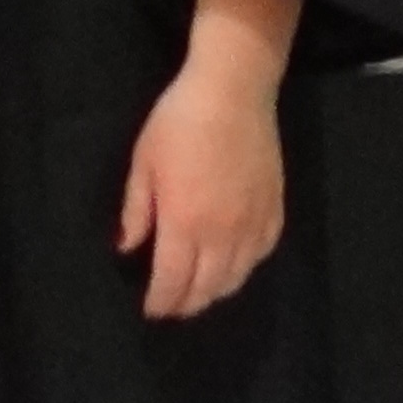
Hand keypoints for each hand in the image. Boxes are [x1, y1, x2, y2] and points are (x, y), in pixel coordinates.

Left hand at [117, 54, 286, 319]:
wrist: (233, 91)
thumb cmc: (179, 122)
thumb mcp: (144, 162)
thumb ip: (136, 210)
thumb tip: (127, 247)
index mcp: (184, 223)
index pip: (173, 280)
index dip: (161, 302)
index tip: (151, 311)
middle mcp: (222, 233)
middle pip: (206, 287)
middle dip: (187, 304)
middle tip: (173, 307)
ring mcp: (252, 223)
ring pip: (237, 277)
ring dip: (216, 292)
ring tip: (200, 292)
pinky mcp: (274, 209)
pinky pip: (262, 253)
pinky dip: (245, 268)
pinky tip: (234, 265)